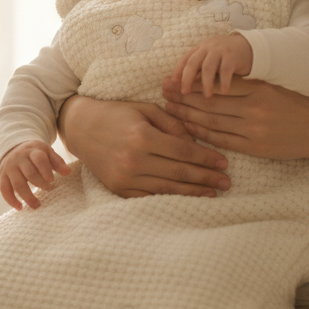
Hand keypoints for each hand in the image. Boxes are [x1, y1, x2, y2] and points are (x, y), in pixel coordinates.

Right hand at [0, 140, 71, 209]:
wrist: (13, 148)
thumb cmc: (35, 153)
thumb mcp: (47, 152)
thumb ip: (57, 162)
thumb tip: (68, 172)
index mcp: (32, 151)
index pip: (39, 159)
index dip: (45, 170)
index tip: (52, 180)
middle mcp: (19, 159)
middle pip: (29, 173)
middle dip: (40, 184)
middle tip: (49, 190)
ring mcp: (9, 168)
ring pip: (17, 184)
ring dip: (27, 196)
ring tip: (37, 205)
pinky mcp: (2, 176)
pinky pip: (4, 189)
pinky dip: (11, 200)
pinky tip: (20, 208)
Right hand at [57, 96, 230, 197]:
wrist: (81, 128)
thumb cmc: (117, 114)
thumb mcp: (145, 110)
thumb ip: (172, 124)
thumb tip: (196, 141)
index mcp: (143, 137)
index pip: (184, 151)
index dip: (207, 158)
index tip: (224, 162)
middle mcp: (134, 160)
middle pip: (179, 173)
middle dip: (206, 178)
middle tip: (227, 182)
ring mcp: (125, 178)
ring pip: (168, 188)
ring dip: (194, 192)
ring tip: (214, 192)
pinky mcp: (119, 189)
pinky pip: (151, 196)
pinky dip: (171, 198)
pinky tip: (187, 198)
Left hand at [161, 75, 308, 163]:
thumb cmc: (296, 105)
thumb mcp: (273, 87)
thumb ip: (247, 85)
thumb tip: (216, 83)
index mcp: (259, 89)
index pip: (218, 85)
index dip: (194, 82)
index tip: (176, 78)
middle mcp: (255, 108)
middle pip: (211, 102)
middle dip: (184, 97)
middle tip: (163, 91)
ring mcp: (255, 130)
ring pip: (213, 121)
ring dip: (188, 116)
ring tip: (170, 109)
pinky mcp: (255, 147)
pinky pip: (223, 140)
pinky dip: (204, 134)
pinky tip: (189, 129)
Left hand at [170, 33, 252, 97]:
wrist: (250, 47)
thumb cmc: (226, 59)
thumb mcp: (211, 61)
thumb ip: (199, 69)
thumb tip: (181, 87)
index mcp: (201, 49)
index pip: (185, 59)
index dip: (177, 71)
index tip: (171, 84)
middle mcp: (208, 48)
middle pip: (193, 62)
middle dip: (187, 78)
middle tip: (184, 93)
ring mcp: (221, 50)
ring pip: (208, 66)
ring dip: (206, 82)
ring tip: (207, 96)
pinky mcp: (234, 56)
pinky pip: (226, 69)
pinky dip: (224, 80)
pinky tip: (223, 91)